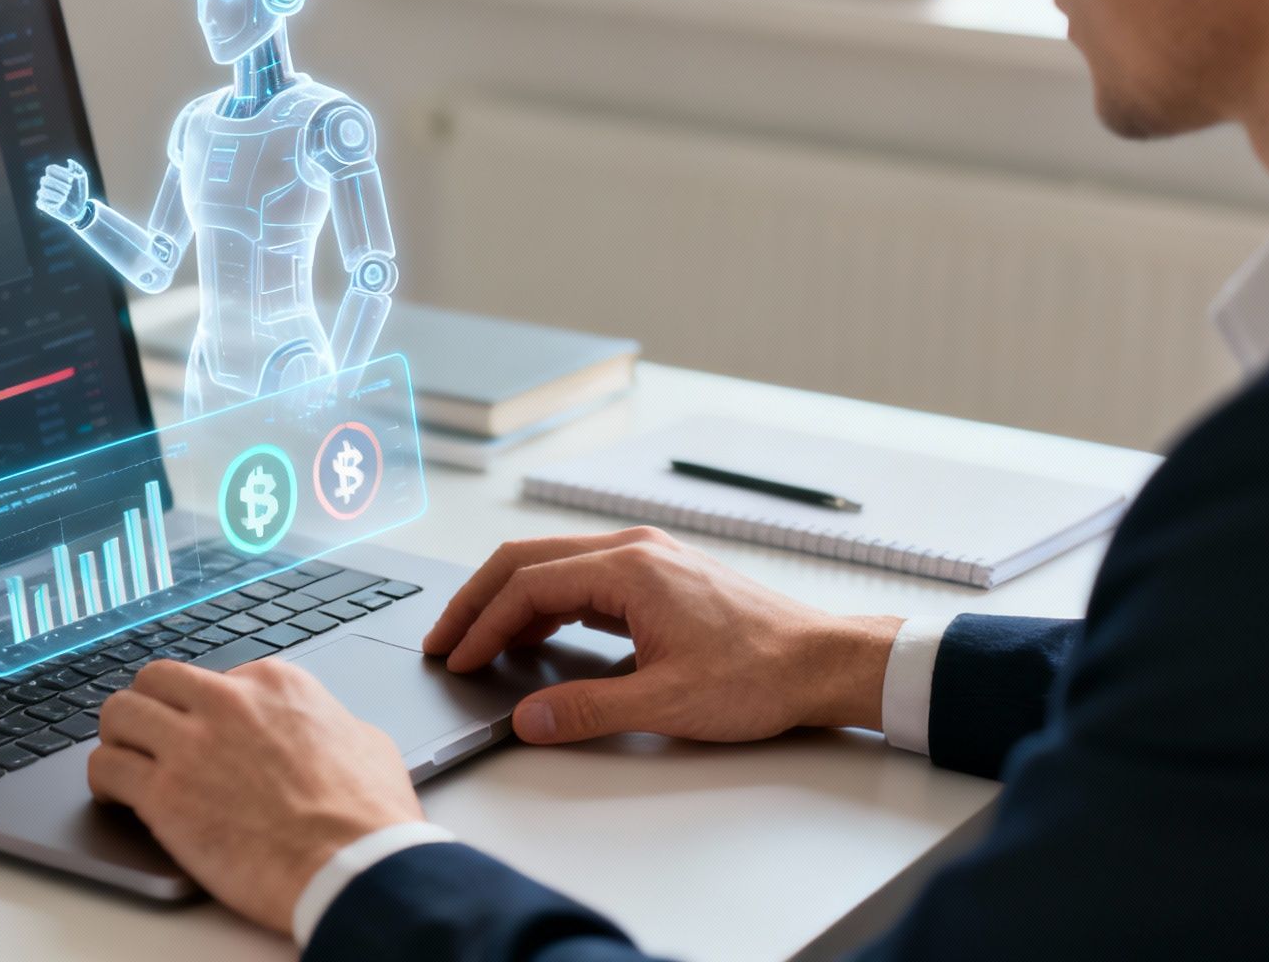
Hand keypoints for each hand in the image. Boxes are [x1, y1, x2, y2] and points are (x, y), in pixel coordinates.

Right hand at [35, 160, 89, 222]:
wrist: (79, 209)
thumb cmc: (79, 192)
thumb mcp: (82, 179)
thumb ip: (77, 168)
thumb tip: (69, 161)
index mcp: (54, 174)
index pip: (50, 169)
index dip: (60, 173)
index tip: (72, 180)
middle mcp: (46, 182)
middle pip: (45, 180)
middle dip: (59, 185)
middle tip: (69, 190)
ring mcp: (43, 193)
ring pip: (42, 192)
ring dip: (55, 195)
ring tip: (65, 198)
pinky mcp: (42, 204)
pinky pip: (40, 203)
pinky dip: (50, 204)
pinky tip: (59, 205)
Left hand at [89, 658, 422, 934]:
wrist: (353, 865)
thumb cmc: (368, 814)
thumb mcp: (363, 741)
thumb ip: (328, 724)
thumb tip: (325, 733)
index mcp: (274, 684)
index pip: (214, 679)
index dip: (206, 710)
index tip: (205, 732)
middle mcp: (227, 703)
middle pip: (156, 680)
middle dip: (150, 705)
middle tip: (151, 734)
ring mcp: (190, 745)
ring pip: (119, 713)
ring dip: (118, 736)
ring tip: (125, 759)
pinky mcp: (163, 795)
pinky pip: (106, 768)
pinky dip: (105, 781)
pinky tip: (116, 796)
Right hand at [425, 526, 901, 744]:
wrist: (824, 662)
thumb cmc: (761, 674)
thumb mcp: (667, 703)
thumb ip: (587, 711)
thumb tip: (527, 719)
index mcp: (630, 569)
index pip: (528, 584)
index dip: (482, 624)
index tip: (457, 659)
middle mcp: (634, 550)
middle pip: (528, 559)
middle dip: (478, 600)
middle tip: (444, 640)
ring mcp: (648, 559)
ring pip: (553, 564)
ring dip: (510, 600)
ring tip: (478, 642)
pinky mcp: (659, 577)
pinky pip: (582, 577)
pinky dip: (545, 602)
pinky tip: (533, 635)